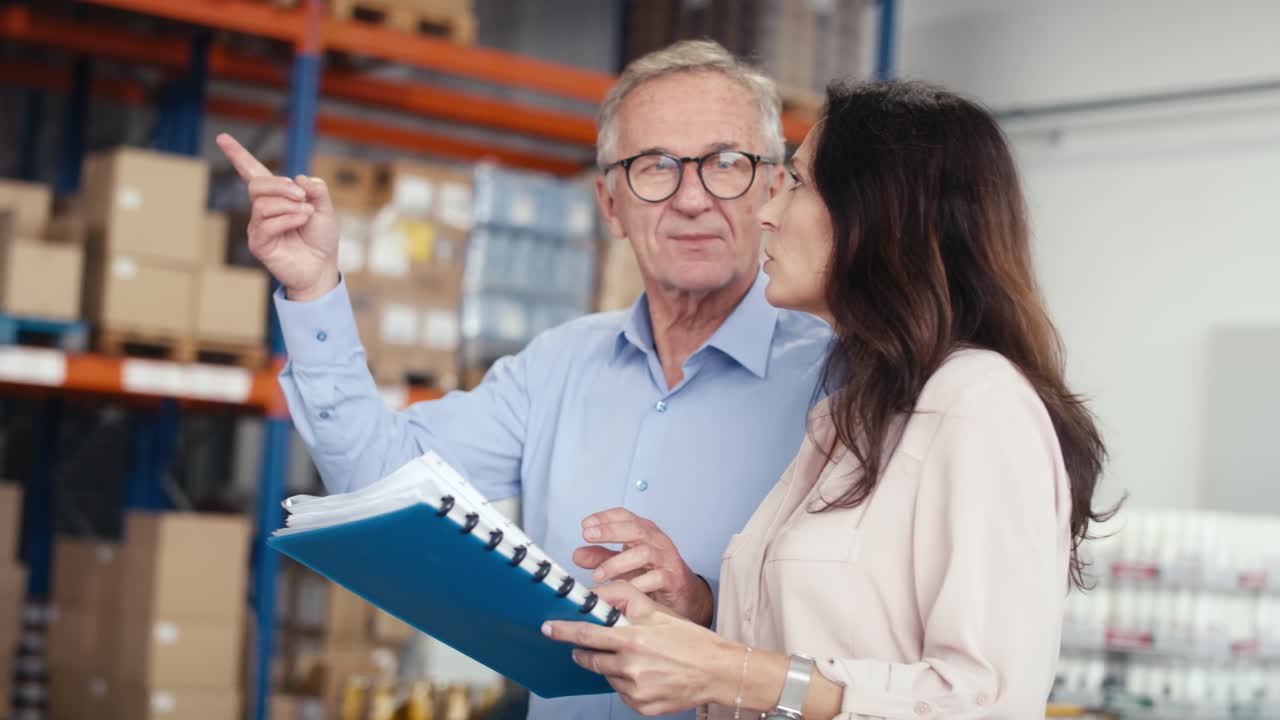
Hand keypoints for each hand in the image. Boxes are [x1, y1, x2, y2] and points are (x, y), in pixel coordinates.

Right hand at [215, 132, 339, 300]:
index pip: (252, 172)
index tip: (222, 137)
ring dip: (288, 205)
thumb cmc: (320, 238)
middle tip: (302, 196)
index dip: (238, 155)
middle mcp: (262, 210)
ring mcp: (258, 227)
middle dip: (280, 185)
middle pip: (256, 185)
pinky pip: (267, 224)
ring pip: (262, 204)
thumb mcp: (325, 209)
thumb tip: (299, 177)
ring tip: (306, 214)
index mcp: (276, 197)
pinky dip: (287, 219)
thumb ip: (316, 190)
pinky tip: (301, 221)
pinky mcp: (259, 244)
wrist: (322, 268)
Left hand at [543, 582, 740, 716]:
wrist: (716, 671)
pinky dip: (626, 683)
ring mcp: (636, 690)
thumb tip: (596, 594)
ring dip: (611, 666)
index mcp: (633, 639)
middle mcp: (631, 667)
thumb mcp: (657, 611)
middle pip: (590, 659)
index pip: (586, 634)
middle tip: (583, 646)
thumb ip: (625, 598)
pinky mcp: (641, 706)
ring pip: (607, 676)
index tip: (548, 627)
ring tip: (635, 658)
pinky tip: (644, 674)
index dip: (563, 630)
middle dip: (582, 651)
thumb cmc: (689, 639)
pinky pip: (621, 693)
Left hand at [574, 508, 714, 625]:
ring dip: (617, 563)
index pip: (625, 516)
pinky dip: (638, 583)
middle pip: (635, 528)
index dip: (604, 517)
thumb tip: (577, 554)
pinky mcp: (674, 579)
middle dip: (610, 531)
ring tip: (597, 575)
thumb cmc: (654, 575)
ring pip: (644, 552)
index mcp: (644, 532)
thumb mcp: (624, 564)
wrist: (684, 596)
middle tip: (588, 536)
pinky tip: (623, 589)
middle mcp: (657, 541)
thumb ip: (602, 557)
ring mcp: (667, 559)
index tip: (585, 525)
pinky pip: (657, 578)